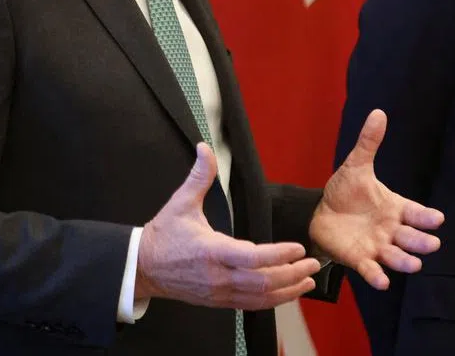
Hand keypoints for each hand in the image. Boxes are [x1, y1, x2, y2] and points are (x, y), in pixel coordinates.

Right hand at [136, 142, 321, 309]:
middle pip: (262, 282)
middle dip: (292, 273)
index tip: (297, 248)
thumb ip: (198, 176)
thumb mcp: (180, 203)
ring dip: (288, 290)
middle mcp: (218, 276)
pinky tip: (288, 292)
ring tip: (308, 279)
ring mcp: (219, 292)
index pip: (251, 258)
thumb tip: (204, 148)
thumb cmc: (163, 236)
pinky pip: (251, 306)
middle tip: (313, 262)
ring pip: (260, 298)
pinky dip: (273, 300)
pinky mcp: (219, 302)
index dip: (277, 255)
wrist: (142, 268)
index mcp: (211, 251)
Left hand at [310, 109, 444, 289]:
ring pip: (396, 256)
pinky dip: (377, 276)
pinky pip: (371, 269)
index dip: (426, 217)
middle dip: (421, 241)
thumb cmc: (345, 190)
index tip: (437, 219)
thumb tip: (378, 113)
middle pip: (411, 237)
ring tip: (414, 265)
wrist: (319, 211)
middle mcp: (390, 229)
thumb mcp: (356, 165)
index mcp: (394, 207)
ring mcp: (377, 246)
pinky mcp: (360, 259)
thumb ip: (369, 142)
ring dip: (405, 261)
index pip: (415, 212)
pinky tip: (383, 282)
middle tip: (432, 244)